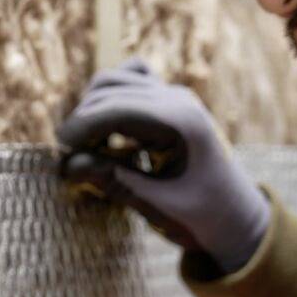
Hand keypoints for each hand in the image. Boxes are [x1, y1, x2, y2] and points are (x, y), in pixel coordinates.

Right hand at [57, 59, 270, 274]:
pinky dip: (110, 97)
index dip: (80, 127)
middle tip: (69, 158)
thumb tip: (67, 164)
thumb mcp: (156, 205)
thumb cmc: (202, 216)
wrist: (237, 216)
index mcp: (180, 122)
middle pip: (109, 90)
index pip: (115, 108)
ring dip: (92, 108)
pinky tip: (107, 128)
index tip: (59, 152)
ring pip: (115, 81)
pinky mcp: (169, 100)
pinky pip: (131, 80)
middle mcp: (178, 99)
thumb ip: (113, 180)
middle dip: (82, 121)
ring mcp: (175, 94)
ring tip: (87, 146)